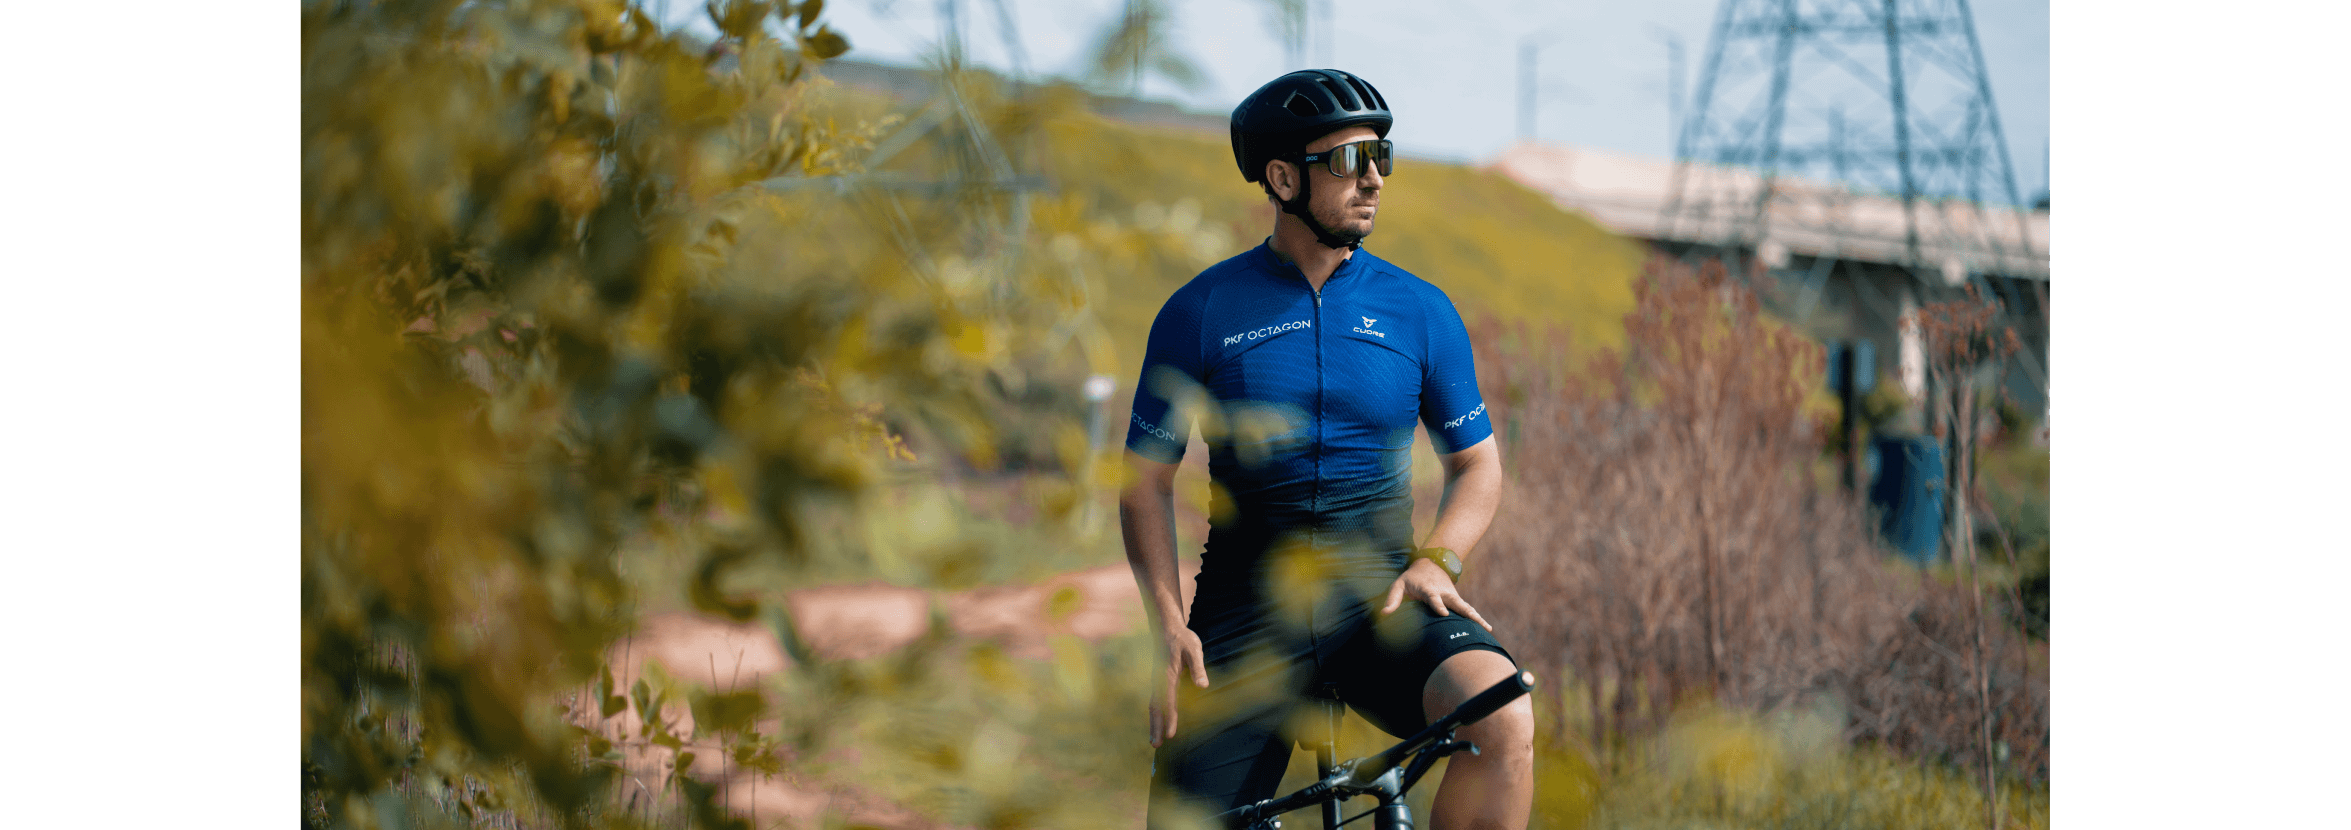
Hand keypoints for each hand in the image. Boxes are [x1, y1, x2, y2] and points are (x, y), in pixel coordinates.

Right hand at [1151, 627, 1209, 747]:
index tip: (1171, 735)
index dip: (1170, 719)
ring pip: (1153, 705)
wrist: (1166, 628)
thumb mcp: (1194, 650)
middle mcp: (1158, 680)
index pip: (1168, 701)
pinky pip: (1155, 700)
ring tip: (1154, 740)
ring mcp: (1156, 681)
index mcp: (1167, 675)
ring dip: (1154, 723)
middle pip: (1155, 707)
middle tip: (1156, 745)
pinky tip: (1157, 722)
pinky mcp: (1158, 680)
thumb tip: (1203, 686)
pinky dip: (1155, 714)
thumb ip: (1198, 668)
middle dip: (1156, 727)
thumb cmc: (1183, 639)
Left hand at [1379, 558, 1493, 631]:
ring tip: (1488, 629)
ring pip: (1466, 608)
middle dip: (1466, 613)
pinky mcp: (1457, 601)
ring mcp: (1453, 597)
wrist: (1431, 563)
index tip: (1444, 613)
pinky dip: (1477, 618)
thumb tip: (1384, 614)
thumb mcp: (1399, 584)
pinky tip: (1487, 629)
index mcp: (1429, 589)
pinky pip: (1467, 610)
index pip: (1434, 598)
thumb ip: (1392, 598)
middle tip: (1476, 622)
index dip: (1438, 605)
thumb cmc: (1412, 578)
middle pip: (1457, 604)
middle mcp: (1444, 593)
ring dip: (1476, 617)